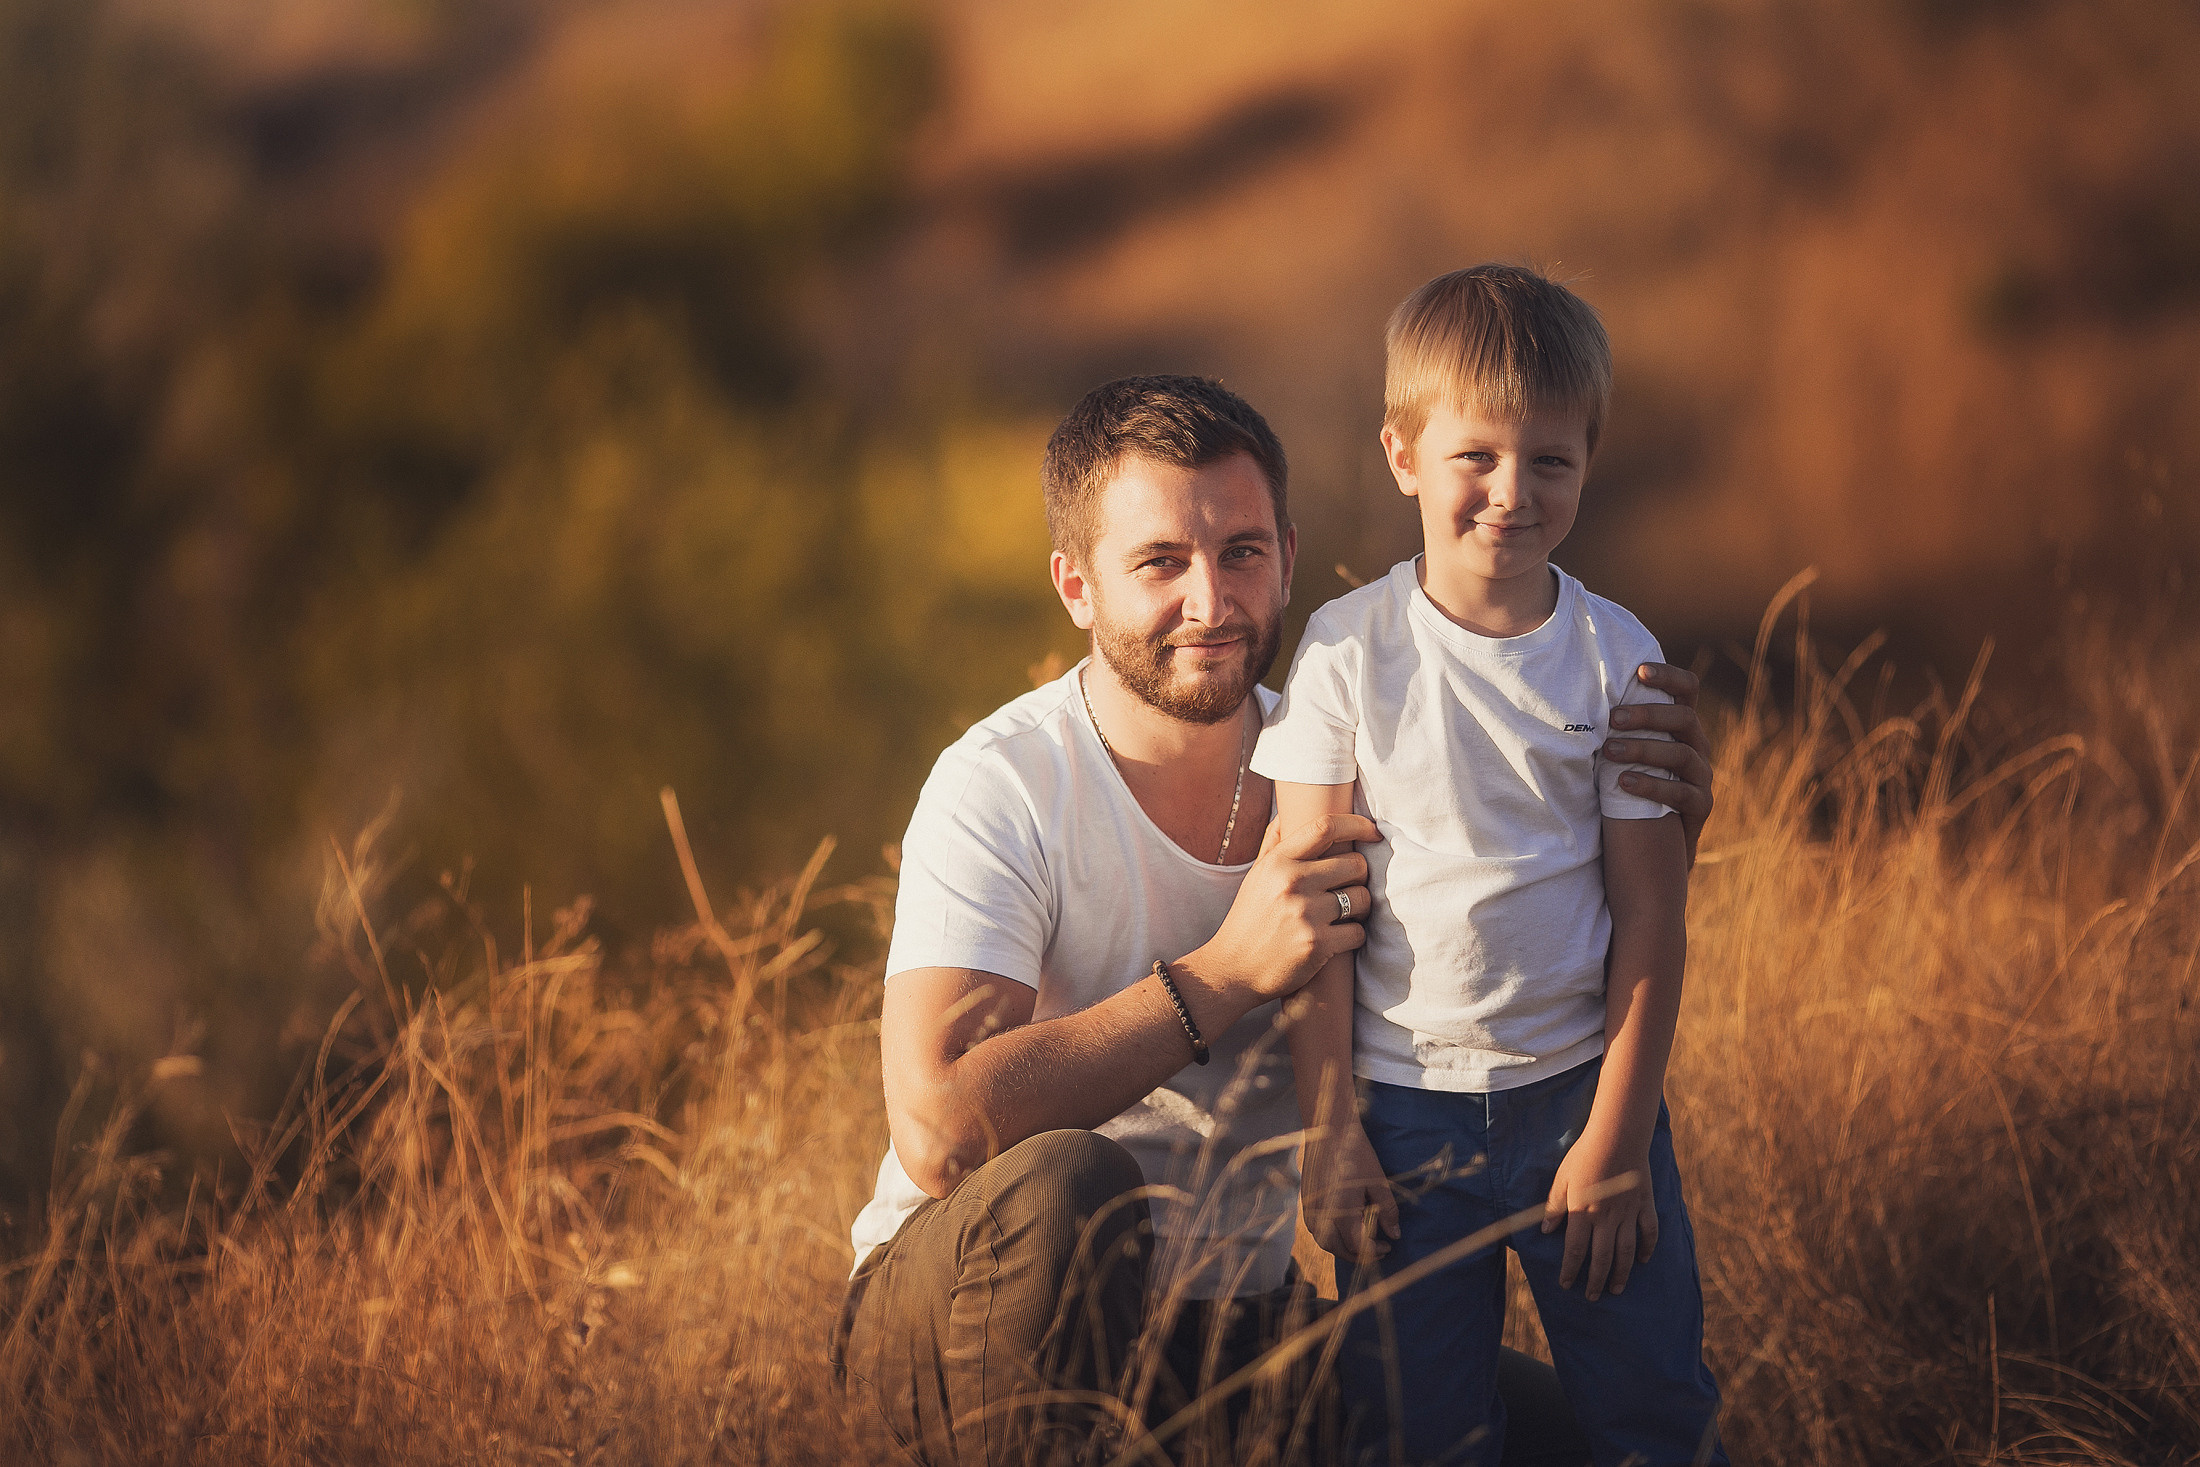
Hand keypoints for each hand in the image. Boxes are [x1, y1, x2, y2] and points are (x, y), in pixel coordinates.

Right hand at [1188, 813, 1375, 1004]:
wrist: (1233, 969)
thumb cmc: (1249, 920)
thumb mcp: (1256, 876)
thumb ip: (1274, 843)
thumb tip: (1289, 813)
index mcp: (1278, 862)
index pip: (1325, 827)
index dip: (1357, 824)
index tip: (1372, 832)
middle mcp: (1292, 882)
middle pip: (1356, 864)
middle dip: (1360, 876)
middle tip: (1350, 887)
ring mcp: (1305, 914)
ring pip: (1363, 898)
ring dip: (1361, 908)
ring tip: (1344, 914)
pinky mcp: (1317, 944)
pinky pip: (1358, 932)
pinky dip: (1354, 937)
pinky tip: (1338, 939)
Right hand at [1302, 1120, 1398, 1263]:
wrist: (1328, 1131)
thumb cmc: (1356, 1154)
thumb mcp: (1378, 1182)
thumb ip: (1387, 1211)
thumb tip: (1394, 1234)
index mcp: (1342, 1212)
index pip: (1358, 1246)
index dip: (1375, 1250)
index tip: (1388, 1245)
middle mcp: (1322, 1216)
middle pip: (1340, 1250)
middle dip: (1360, 1254)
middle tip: (1378, 1248)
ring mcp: (1310, 1210)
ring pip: (1325, 1242)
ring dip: (1344, 1248)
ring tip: (1362, 1240)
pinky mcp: (1306, 1203)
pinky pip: (1317, 1230)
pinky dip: (1332, 1236)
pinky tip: (1346, 1228)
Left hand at [1541, 1130, 1658, 1301]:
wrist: (1617, 1137)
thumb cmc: (1584, 1155)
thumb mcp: (1562, 1178)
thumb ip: (1554, 1206)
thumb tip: (1545, 1230)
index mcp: (1583, 1212)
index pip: (1575, 1250)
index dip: (1570, 1270)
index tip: (1566, 1285)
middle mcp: (1606, 1217)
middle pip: (1602, 1258)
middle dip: (1596, 1280)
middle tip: (1592, 1297)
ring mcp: (1628, 1213)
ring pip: (1626, 1252)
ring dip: (1621, 1273)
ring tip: (1616, 1289)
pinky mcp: (1644, 1204)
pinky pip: (1649, 1232)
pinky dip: (1647, 1248)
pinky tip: (1643, 1261)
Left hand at [1610, 662, 1714, 864]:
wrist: (1652, 843)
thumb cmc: (1628, 783)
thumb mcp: (1624, 750)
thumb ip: (1614, 724)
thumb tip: (1570, 692)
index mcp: (1681, 725)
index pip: (1687, 689)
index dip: (1669, 676)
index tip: (1639, 671)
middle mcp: (1697, 746)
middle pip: (1685, 718)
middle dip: (1648, 715)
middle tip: (1613, 717)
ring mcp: (1702, 777)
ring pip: (1682, 754)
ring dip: (1644, 750)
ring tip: (1609, 751)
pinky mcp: (1700, 808)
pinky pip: (1683, 794)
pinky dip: (1652, 787)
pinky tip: (1623, 782)